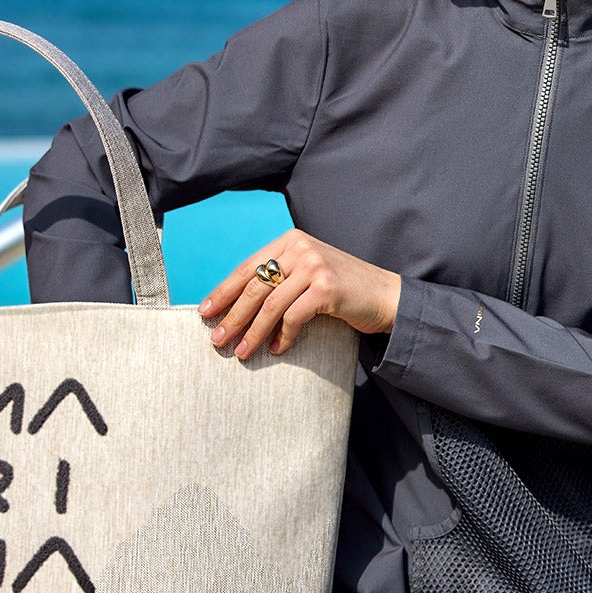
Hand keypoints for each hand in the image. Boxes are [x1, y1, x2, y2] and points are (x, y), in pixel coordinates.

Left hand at [198, 229, 401, 358]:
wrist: (386, 296)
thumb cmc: (342, 290)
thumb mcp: (307, 273)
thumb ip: (279, 278)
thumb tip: (236, 306)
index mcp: (290, 240)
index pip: (248, 268)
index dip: (223, 292)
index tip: (205, 312)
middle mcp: (300, 248)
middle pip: (255, 287)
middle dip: (232, 316)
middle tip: (217, 339)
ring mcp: (314, 265)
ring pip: (270, 304)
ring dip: (252, 332)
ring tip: (241, 352)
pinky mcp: (326, 288)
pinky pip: (293, 317)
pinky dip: (282, 336)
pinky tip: (277, 349)